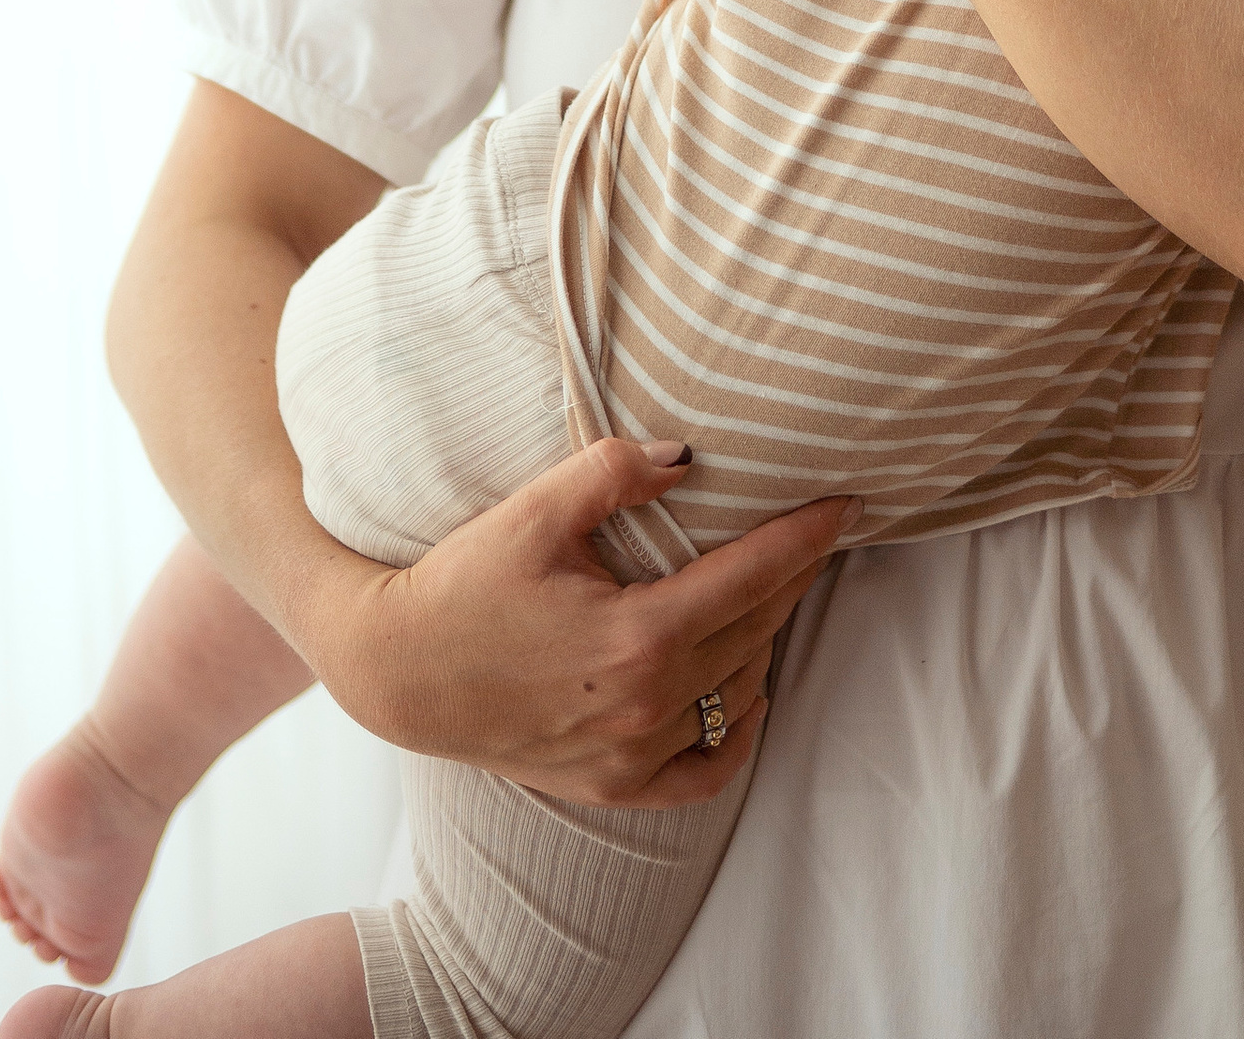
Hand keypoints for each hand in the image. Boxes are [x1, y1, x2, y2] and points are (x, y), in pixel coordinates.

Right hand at [325, 437, 851, 807]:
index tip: (847, 502)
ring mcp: (629, 754)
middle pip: (753, 630)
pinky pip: (703, 772)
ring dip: (767, 638)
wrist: (396, 673)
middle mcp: (645, 704)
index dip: (807, 536)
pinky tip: (749, 690)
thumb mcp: (533, 510)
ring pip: (736, 692)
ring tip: (779, 588)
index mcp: (638, 636)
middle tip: (818, 531)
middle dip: (794, 575)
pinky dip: (738, 733)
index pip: (752, 577)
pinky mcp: (610, 785)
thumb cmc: (463, 583)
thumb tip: (687, 458)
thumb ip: (613, 473)